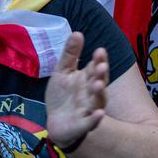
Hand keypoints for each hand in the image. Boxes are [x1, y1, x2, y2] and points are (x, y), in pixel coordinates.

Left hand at [45, 32, 108, 149]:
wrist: (57, 122)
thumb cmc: (63, 95)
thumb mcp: (63, 72)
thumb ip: (70, 54)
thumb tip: (77, 32)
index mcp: (87, 78)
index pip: (95, 67)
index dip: (99, 60)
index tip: (99, 51)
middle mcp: (91, 92)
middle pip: (99, 82)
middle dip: (101, 74)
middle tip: (101, 65)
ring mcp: (89, 108)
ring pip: (98, 100)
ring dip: (99, 92)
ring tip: (98, 83)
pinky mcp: (82, 125)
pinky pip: (90, 122)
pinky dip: (95, 119)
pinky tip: (99, 114)